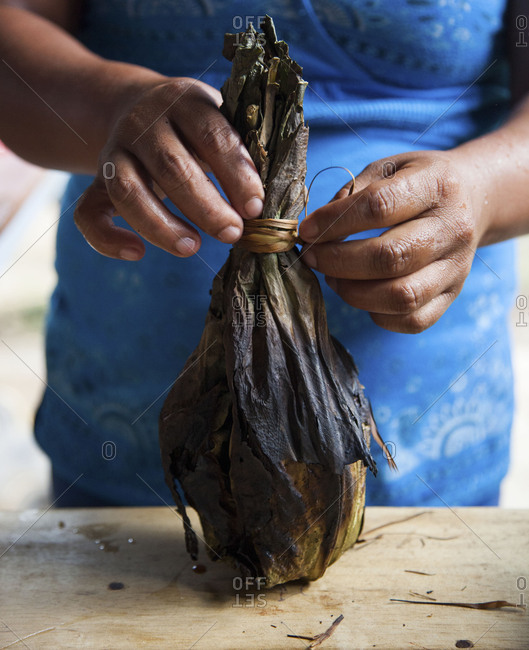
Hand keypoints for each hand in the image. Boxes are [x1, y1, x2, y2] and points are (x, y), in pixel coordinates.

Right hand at [74, 77, 263, 259]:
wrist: (137, 105)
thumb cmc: (195, 126)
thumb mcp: (219, 119)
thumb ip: (241, 149)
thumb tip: (276, 199)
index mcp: (186, 102)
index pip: (212, 135)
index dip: (236, 173)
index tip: (256, 208)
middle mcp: (145, 123)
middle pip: (171, 166)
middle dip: (206, 205)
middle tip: (234, 234)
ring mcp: (116, 151)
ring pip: (128, 190)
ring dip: (161, 225)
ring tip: (193, 248)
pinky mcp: (96, 181)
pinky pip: (87, 212)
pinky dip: (107, 238)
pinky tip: (137, 254)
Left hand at [299, 151, 486, 333]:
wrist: (471, 198)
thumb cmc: (417, 183)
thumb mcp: (388, 168)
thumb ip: (353, 193)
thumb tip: (318, 228)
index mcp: (436, 185)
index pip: (379, 207)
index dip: (334, 222)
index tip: (306, 231)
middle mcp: (452, 228)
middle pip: (389, 257)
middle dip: (337, 261)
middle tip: (312, 257)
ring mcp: (456, 267)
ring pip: (401, 295)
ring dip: (353, 292)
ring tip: (333, 277)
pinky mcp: (452, 296)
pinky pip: (412, 321)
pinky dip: (377, 314)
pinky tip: (362, 295)